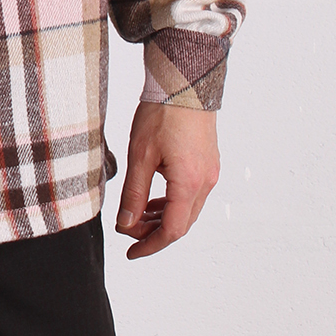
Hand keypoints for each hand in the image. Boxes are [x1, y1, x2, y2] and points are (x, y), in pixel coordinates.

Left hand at [114, 103, 219, 259]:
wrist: (184, 83)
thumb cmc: (162, 114)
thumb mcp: (140, 156)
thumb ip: (134, 193)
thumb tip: (126, 224)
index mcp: (189, 183)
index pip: (172, 230)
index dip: (150, 245)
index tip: (131, 252)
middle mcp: (205, 182)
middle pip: (181, 224)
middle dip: (154, 234)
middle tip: (128, 232)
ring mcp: (209, 172)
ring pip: (187, 210)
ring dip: (163, 219)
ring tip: (136, 218)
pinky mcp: (207, 163)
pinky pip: (191, 195)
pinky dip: (172, 204)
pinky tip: (153, 201)